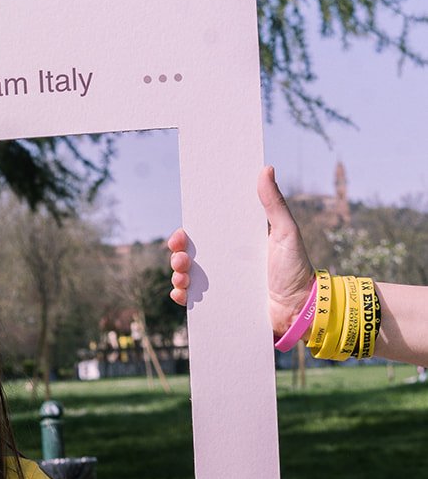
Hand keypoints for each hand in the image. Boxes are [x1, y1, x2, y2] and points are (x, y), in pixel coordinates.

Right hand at [169, 167, 316, 338]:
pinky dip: (183, 297)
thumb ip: (274, 204)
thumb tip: (266, 169)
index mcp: (238, 244)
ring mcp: (223, 285)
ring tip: (182, 276)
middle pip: (193, 255)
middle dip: (179, 253)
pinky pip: (195, 302)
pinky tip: (181, 294)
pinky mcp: (222, 306)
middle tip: (180, 255)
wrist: (299, 309)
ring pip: (190, 277)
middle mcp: (227, 263)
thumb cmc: (296, 269)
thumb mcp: (286, 233)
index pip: (208, 233)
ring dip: (178, 274)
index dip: (189, 233)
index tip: (182, 232)